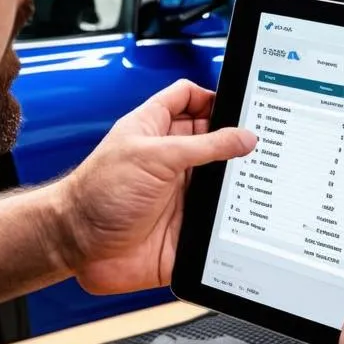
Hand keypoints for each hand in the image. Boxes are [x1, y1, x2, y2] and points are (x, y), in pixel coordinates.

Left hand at [54, 80, 255, 294]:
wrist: (78, 247)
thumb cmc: (95, 196)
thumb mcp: (153, 156)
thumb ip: (203, 145)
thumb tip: (243, 136)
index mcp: (157, 130)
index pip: (190, 99)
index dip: (213, 96)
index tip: (243, 103)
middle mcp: (172, 161)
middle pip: (216, 141)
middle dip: (238, 142)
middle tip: (265, 143)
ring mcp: (182, 193)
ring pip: (224, 182)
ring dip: (240, 184)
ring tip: (264, 180)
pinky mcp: (188, 226)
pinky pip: (220, 222)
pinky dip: (236, 222)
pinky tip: (249, 218)